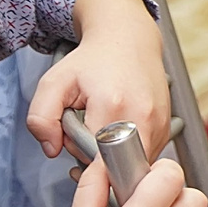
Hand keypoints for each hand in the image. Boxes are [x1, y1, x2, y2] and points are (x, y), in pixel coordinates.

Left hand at [26, 0, 169, 157]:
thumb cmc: (93, 59)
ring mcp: (159, 124)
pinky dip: (128, 150)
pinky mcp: (166, 128)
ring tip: (104, 128)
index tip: (74, 144)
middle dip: (96, 160)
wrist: (127, 39)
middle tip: (87, 131)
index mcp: (113, 106)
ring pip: (131, 164)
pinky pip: (144, 156)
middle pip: (115, 167)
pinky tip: (119, 128)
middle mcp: (143, 117)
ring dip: (114, 156)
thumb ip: (40, 118)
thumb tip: (51, 149)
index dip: (80, 159)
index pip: (94, 161)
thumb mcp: (54, 82)